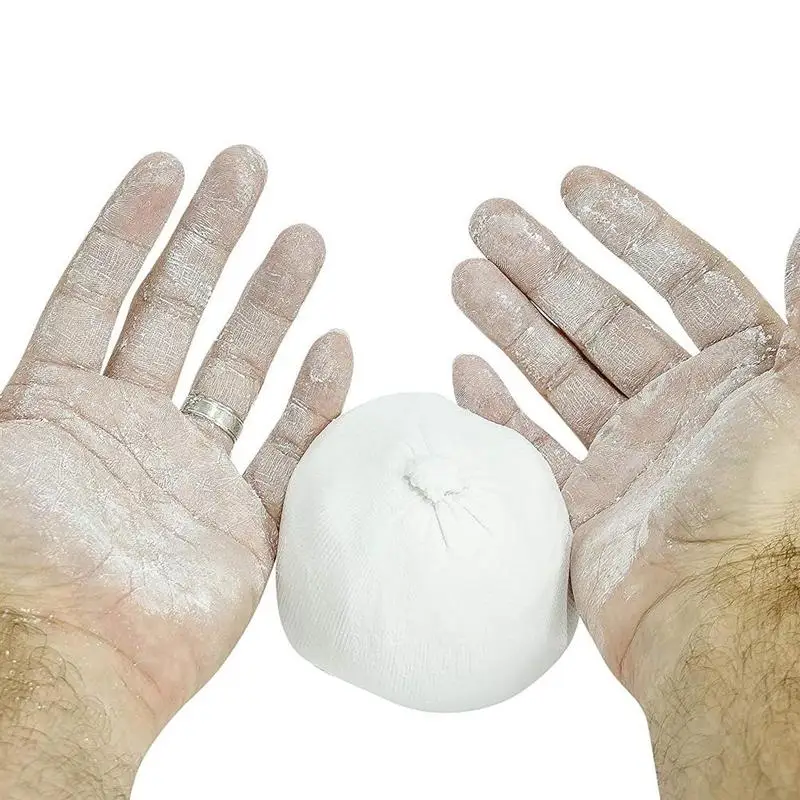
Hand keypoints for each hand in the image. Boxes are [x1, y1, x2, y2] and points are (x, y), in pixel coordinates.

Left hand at [0, 146, 351, 797]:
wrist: (70, 674)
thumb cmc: (15, 573)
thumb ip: (1, 401)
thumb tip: (7, 350)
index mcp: (59, 406)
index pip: (100, 290)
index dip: (131, 225)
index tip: (169, 165)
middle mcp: (131, 429)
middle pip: (180, 311)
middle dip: (214, 236)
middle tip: (249, 168)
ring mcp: (192, 474)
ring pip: (243, 368)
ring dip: (274, 301)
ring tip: (305, 236)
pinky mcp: (246, 526)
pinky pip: (290, 453)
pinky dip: (316, 402)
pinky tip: (336, 347)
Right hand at [452, 169, 798, 796]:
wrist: (717, 624)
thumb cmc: (765, 509)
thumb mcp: (799, 393)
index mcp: (734, 375)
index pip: (678, 278)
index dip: (627, 227)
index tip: (572, 185)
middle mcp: (677, 408)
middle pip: (597, 317)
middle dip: (540, 264)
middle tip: (486, 218)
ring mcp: (625, 455)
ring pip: (555, 371)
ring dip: (508, 321)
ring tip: (462, 273)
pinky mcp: (582, 503)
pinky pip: (529, 444)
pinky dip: (496, 407)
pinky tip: (464, 368)